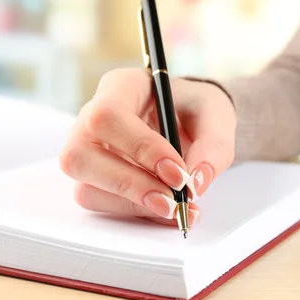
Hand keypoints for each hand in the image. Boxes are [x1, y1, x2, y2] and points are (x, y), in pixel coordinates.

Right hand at [59, 68, 235, 225]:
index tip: (179, 173)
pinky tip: (166, 211)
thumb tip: (196, 183)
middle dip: (130, 185)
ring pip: (86, 187)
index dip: (141, 148)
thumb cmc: (196, 109)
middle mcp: (92, 117)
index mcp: (121, 86)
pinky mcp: (93, 179)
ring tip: (177, 209)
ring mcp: (88, 151)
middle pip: (81, 155)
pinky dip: (135, 213)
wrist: (191, 123)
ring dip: (133, 205)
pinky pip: (100, 204)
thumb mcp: (217, 115)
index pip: (109, 115)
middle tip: (173, 201)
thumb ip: (213, 145)